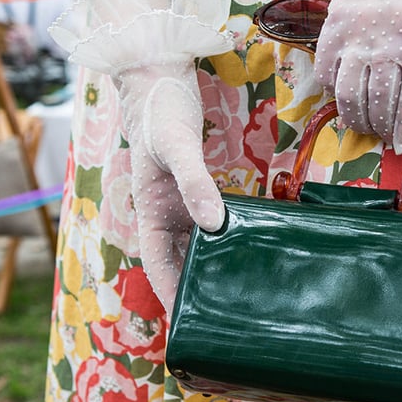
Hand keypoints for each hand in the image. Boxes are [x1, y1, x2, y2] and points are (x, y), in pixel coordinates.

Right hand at [117, 64, 223, 315]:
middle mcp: (166, 214)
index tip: (191, 324)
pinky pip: (214, 223)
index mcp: (150, 212)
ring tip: (244, 293)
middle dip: (200, 289)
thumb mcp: (176, 147)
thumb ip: (194, 182)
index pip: (159, 266)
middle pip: (181, 262)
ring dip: (216, 267)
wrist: (159, 77)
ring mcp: (183, 203)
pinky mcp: (200, 190)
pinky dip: (228, 238)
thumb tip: (213, 223)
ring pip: (199, 246)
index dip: (173, 296)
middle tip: (230, 316)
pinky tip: (250, 250)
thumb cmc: (160, 112)